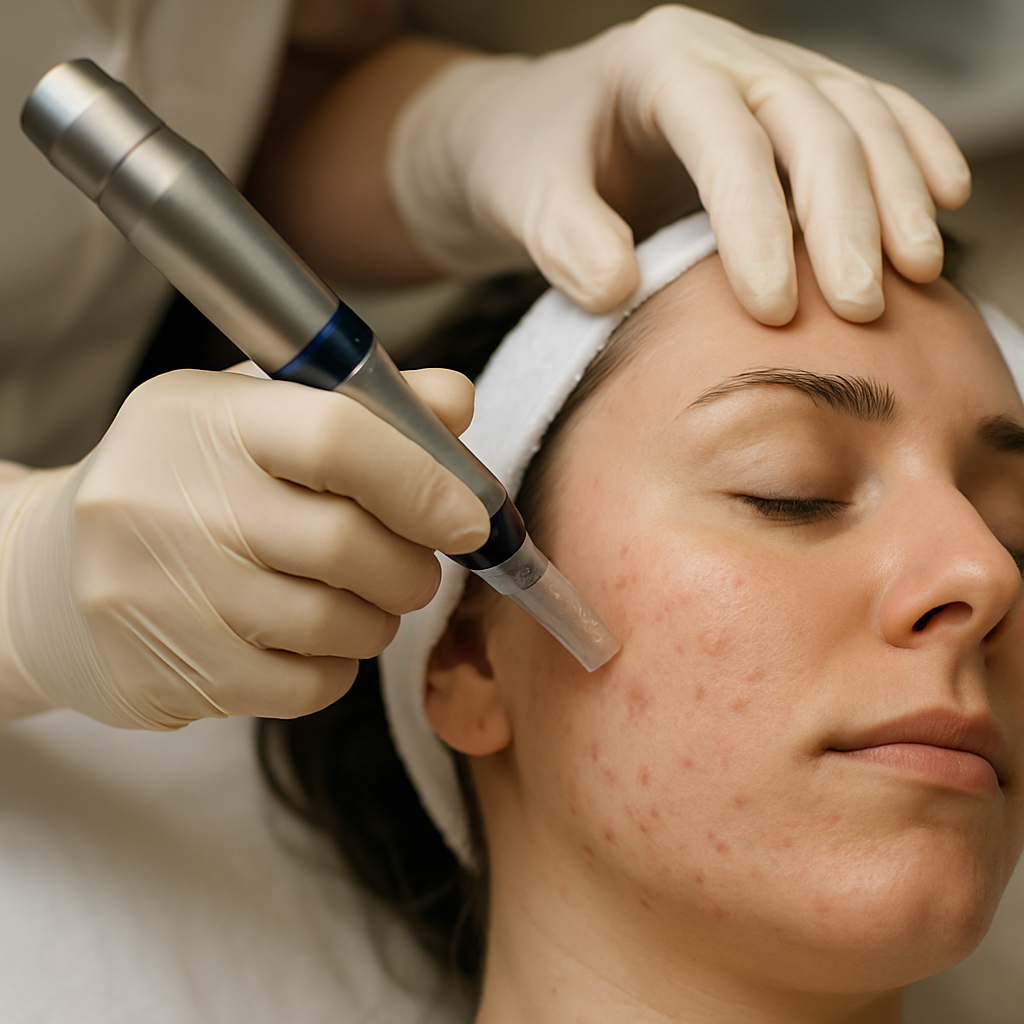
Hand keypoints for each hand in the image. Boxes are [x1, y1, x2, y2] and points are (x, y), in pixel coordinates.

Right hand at [0, 368, 487, 728]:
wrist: (46, 580)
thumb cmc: (175, 486)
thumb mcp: (250, 417)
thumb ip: (361, 406)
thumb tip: (455, 405)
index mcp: (201, 420)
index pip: (339, 436)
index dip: (424, 479)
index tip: (469, 514)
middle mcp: (167, 503)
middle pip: (348, 544)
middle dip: (413, 564)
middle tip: (419, 562)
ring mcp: (159, 597)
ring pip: (336, 624)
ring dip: (380, 617)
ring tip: (362, 598)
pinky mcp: (166, 676)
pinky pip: (306, 685)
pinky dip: (338, 666)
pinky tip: (314, 640)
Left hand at [387, 4, 970, 324]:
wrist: (531, 133)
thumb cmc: (526, 164)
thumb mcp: (523, 199)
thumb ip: (562, 240)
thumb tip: (618, 288)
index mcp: (657, 66)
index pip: (726, 139)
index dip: (757, 222)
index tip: (773, 309)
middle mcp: (723, 56)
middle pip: (809, 118)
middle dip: (844, 215)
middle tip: (858, 308)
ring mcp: (763, 72)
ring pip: (854, 112)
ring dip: (895, 190)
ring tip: (917, 273)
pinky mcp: (787, 105)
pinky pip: (866, 114)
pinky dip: (910, 153)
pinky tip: (943, 201)